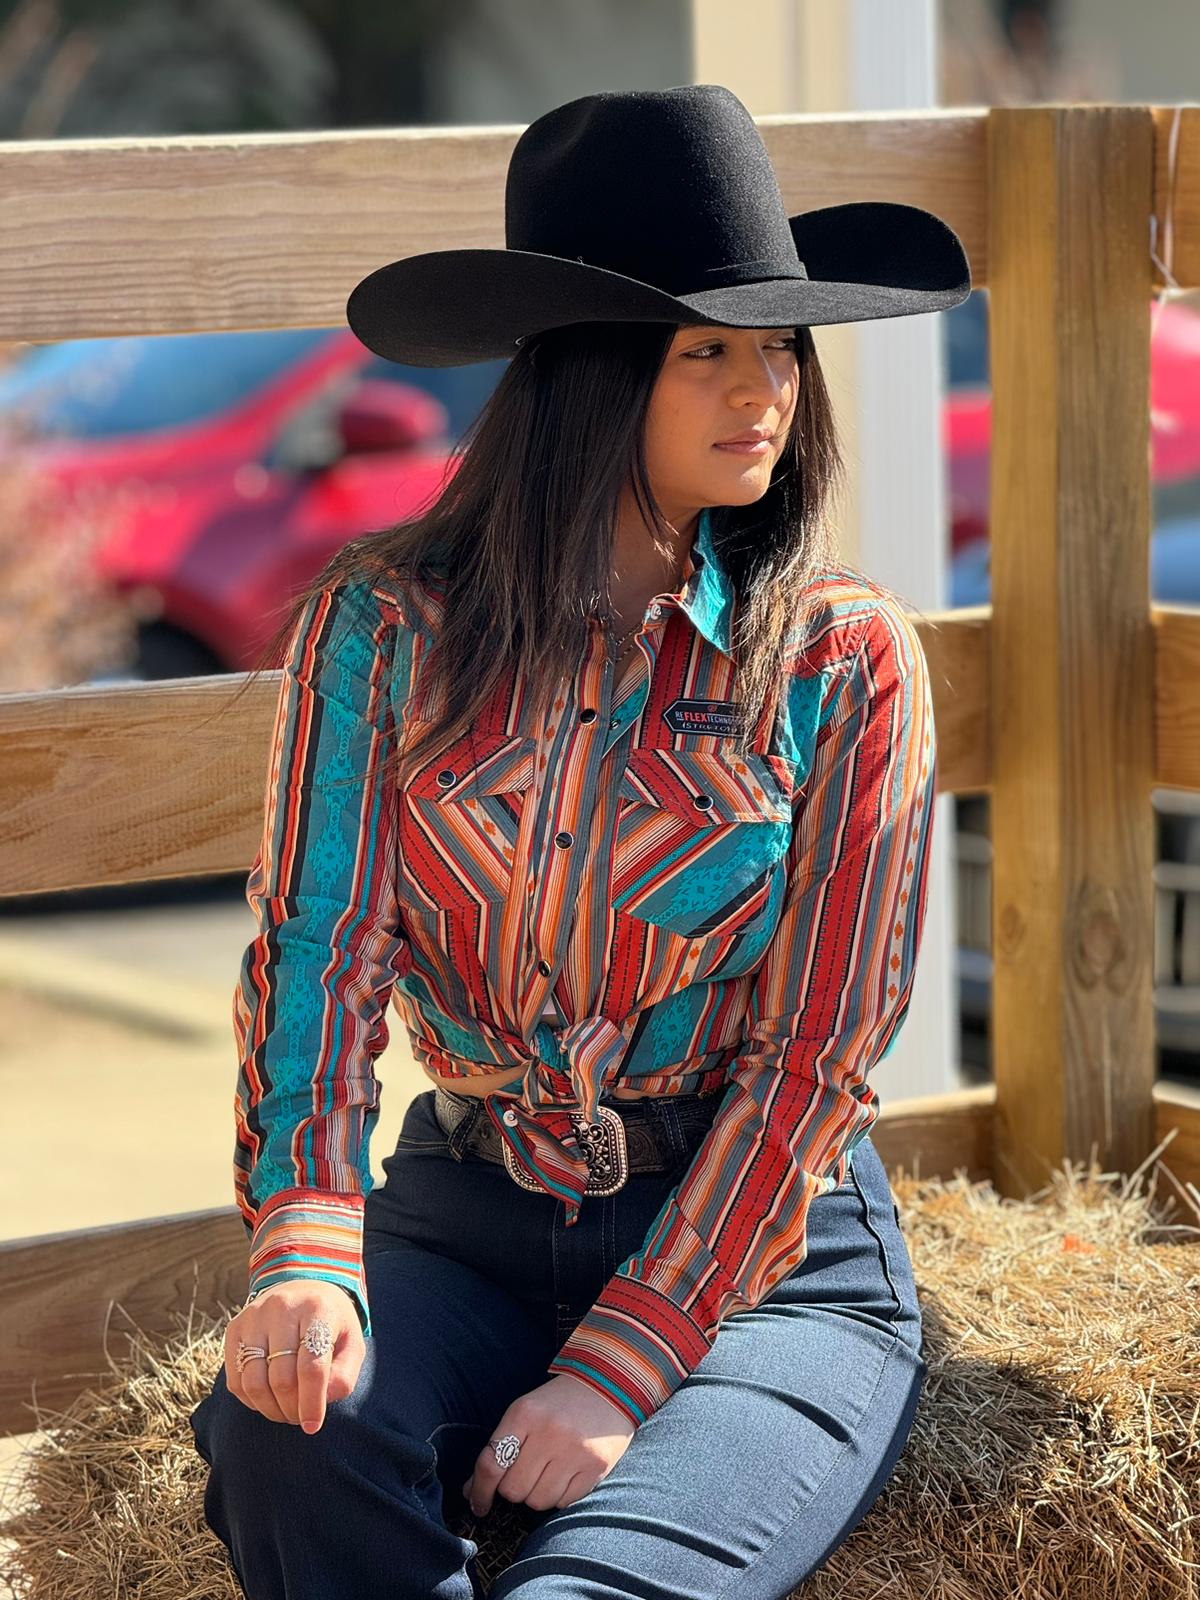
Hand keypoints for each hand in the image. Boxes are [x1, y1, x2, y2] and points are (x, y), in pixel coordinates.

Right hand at [225, 1279, 364, 1432]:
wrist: (303, 1289)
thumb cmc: (331, 1325)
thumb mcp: (351, 1344)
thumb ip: (343, 1376)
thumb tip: (318, 1404)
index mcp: (317, 1309)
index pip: (312, 1366)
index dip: (312, 1402)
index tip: (313, 1426)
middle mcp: (281, 1308)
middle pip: (281, 1378)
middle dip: (292, 1409)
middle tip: (301, 1418)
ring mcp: (253, 1317)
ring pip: (253, 1382)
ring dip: (270, 1409)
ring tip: (286, 1412)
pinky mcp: (234, 1329)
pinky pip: (236, 1380)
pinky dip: (251, 1400)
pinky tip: (268, 1399)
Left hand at [462, 1373, 635, 1515]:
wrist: (608, 1385)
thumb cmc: (558, 1403)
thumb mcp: (525, 1411)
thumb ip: (498, 1446)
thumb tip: (471, 1490)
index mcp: (525, 1414)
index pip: (491, 1464)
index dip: (480, 1491)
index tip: (477, 1504)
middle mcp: (549, 1433)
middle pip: (513, 1489)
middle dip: (513, 1488)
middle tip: (523, 1473)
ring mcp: (575, 1452)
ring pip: (537, 1501)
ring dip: (536, 1494)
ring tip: (547, 1471)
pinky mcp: (596, 1467)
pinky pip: (563, 1502)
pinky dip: (559, 1496)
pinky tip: (565, 1474)